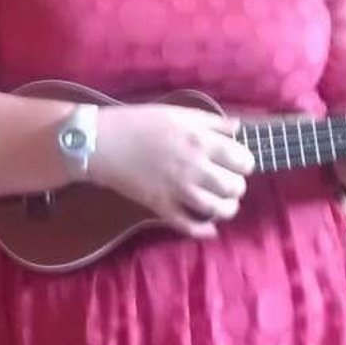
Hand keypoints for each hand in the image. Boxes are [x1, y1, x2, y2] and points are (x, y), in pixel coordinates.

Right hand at [94, 102, 254, 237]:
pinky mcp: (161, 206)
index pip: (242, 160)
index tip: (236, 162)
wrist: (101, 142)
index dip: (243, 163)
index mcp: (200, 141)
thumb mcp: (179, 113)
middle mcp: (194, 167)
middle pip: (234, 187)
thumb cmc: (139, 122)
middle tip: (227, 181)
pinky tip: (210, 228)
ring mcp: (178, 190)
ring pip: (218, 209)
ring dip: (226, 208)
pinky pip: (189, 226)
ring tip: (223, 203)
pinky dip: (204, 230)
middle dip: (236, 185)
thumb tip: (238, 129)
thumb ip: (212, 121)